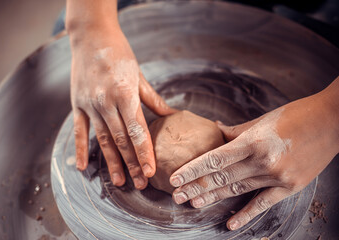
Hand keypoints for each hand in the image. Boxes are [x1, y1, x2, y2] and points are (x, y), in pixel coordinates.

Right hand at [70, 27, 174, 189]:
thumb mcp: (139, 75)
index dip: (144, 153)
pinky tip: (83, 167)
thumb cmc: (119, 54)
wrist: (91, 36)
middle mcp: (106, 102)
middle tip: (141, 184)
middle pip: (121, 140)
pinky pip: (79, 130)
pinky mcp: (77, 104)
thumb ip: (152, 99)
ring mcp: (89, 105)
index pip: (137, 131)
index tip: (150, 171)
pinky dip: (80, 149)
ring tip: (119, 182)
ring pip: (103, 140)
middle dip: (132, 163)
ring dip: (111, 162)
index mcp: (124, 94)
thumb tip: (170, 114)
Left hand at [169, 78, 338, 229]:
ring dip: (213, 198)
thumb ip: (235, 129)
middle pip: (221, 178)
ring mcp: (277, 177)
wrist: (332, 121)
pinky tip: (230, 223)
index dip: (192, 170)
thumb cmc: (295, 115)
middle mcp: (262, 161)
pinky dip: (246, 214)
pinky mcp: (290, 186)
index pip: (214, 159)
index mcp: (252, 141)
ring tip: (193, 204)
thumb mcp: (261, 119)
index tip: (175, 178)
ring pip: (236, 190)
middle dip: (196, 188)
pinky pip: (263, 203)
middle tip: (176, 196)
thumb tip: (215, 130)